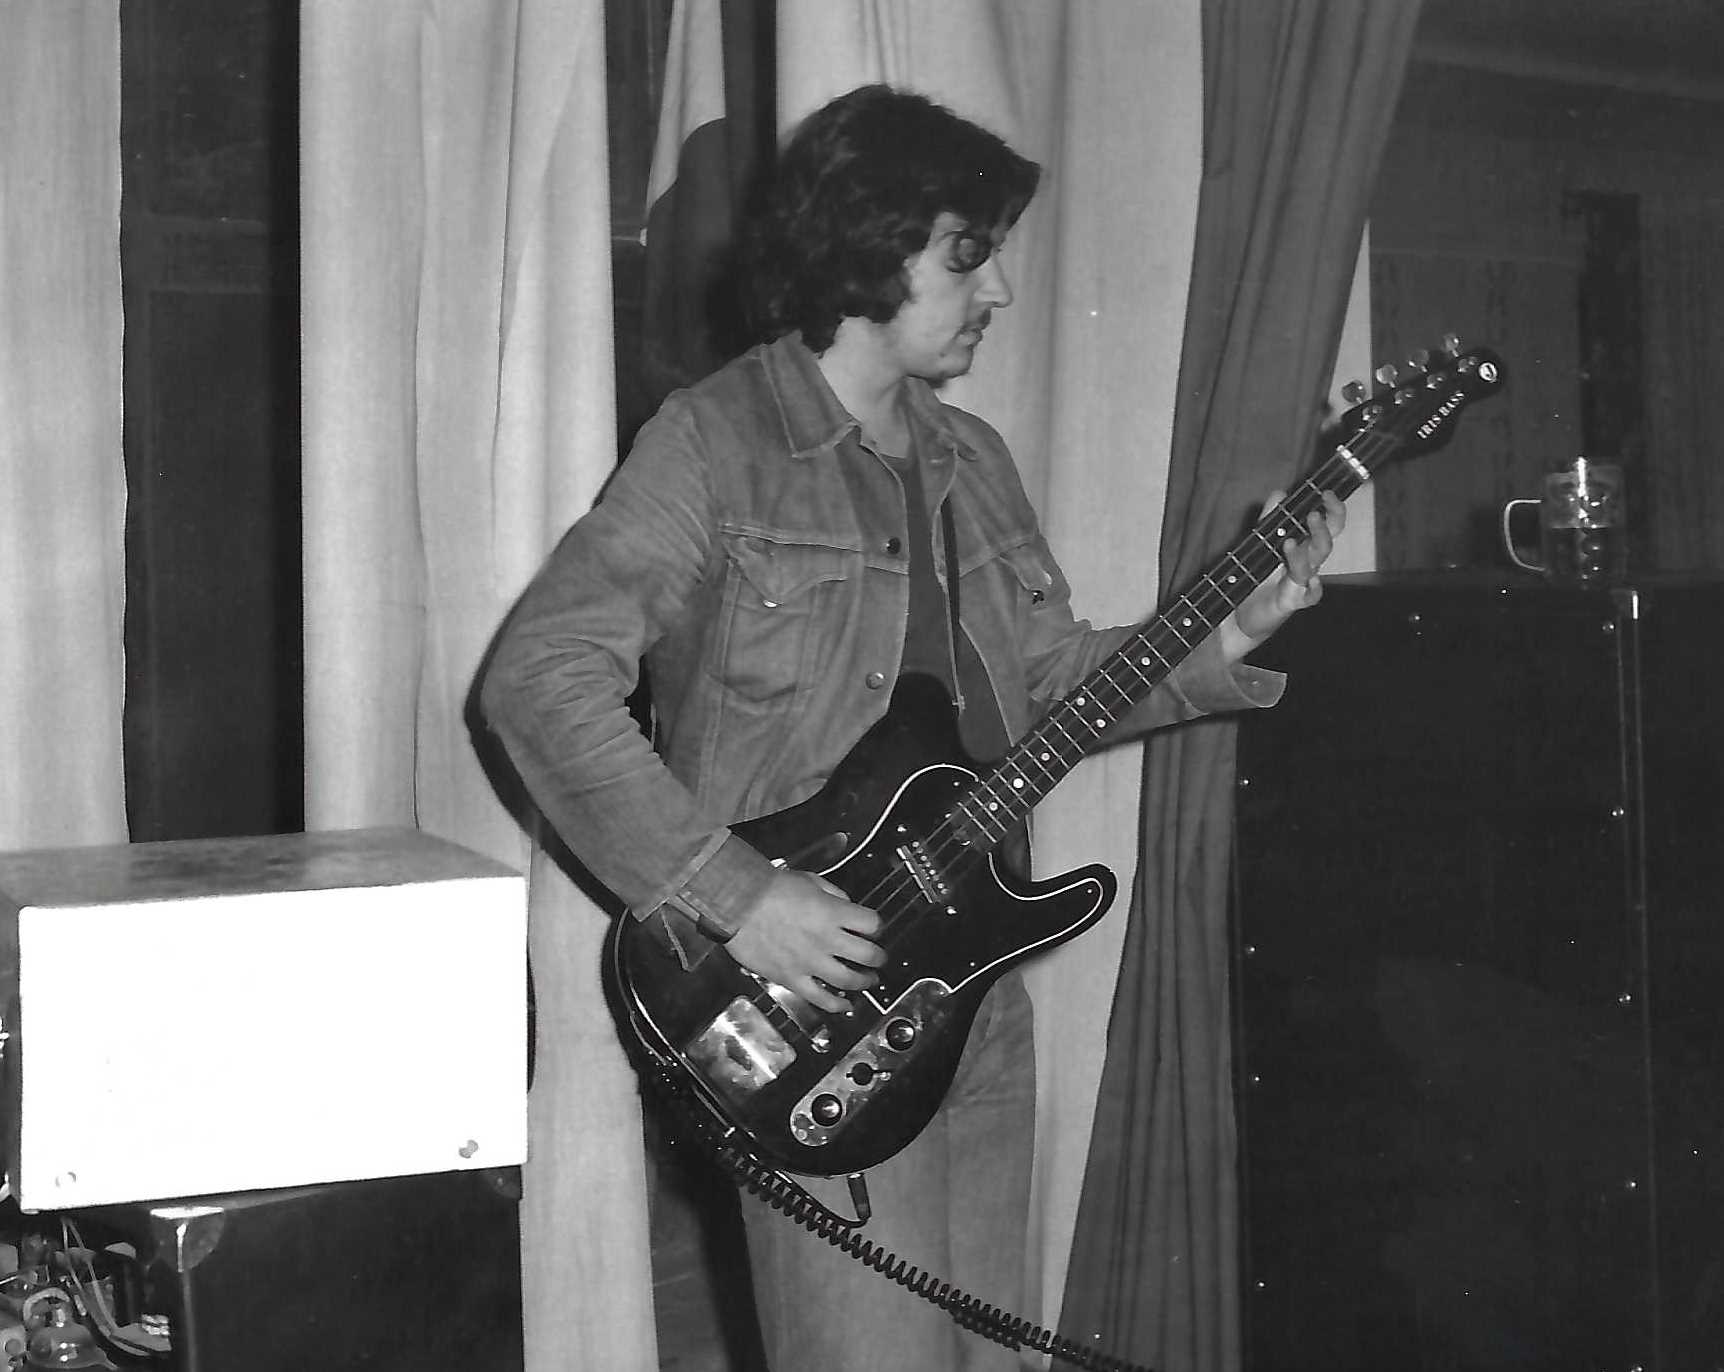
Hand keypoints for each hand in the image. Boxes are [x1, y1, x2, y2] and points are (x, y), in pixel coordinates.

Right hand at [725, 870, 885, 1012]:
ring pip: (849, 980)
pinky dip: (837, 1004)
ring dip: (864, 982)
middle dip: (878, 957)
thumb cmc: (770, 888)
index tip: (874, 929)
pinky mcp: (793, 979)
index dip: (877, 926)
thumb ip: (834, 894)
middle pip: (868, 955)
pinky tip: (845, 1005)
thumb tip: (846, 906)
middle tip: (879, 959)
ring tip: (869, 980)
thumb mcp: (810, 880)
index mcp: (834, 913)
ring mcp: (811, 963)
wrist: (737, 904)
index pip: (872, 924)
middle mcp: (827, 940)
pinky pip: (820, 998)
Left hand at [1231, 490, 1345, 643]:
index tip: (1327, 494)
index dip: (1333, 510)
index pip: (1328, 526)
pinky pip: (1309, 595)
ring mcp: (1302, 583)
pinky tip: (1307, 580)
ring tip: (1288, 542)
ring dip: (1303, 554)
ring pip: (1313, 566)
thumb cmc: (1259, 576)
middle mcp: (1307, 563)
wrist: (1244, 614)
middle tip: (1313, 514)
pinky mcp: (1292, 601)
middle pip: (1326, 544)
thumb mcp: (1262, 543)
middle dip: (1323, 529)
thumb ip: (1271, 518)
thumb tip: (1280, 493)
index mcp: (1304, 546)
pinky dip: (1311, 588)